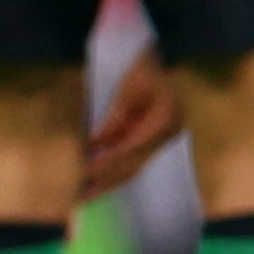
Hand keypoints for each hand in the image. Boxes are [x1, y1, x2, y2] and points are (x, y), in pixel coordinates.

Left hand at [81, 47, 179, 199]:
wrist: (175, 55)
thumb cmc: (150, 64)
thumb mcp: (131, 85)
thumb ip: (116, 116)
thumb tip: (96, 144)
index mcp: (164, 120)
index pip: (130, 150)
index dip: (106, 163)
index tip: (84, 174)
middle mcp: (167, 135)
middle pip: (133, 167)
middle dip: (104, 183)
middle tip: (77, 199)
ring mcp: (164, 138)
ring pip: (133, 167)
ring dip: (108, 182)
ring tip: (83, 196)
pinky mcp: (156, 138)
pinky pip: (133, 158)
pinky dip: (114, 169)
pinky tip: (96, 178)